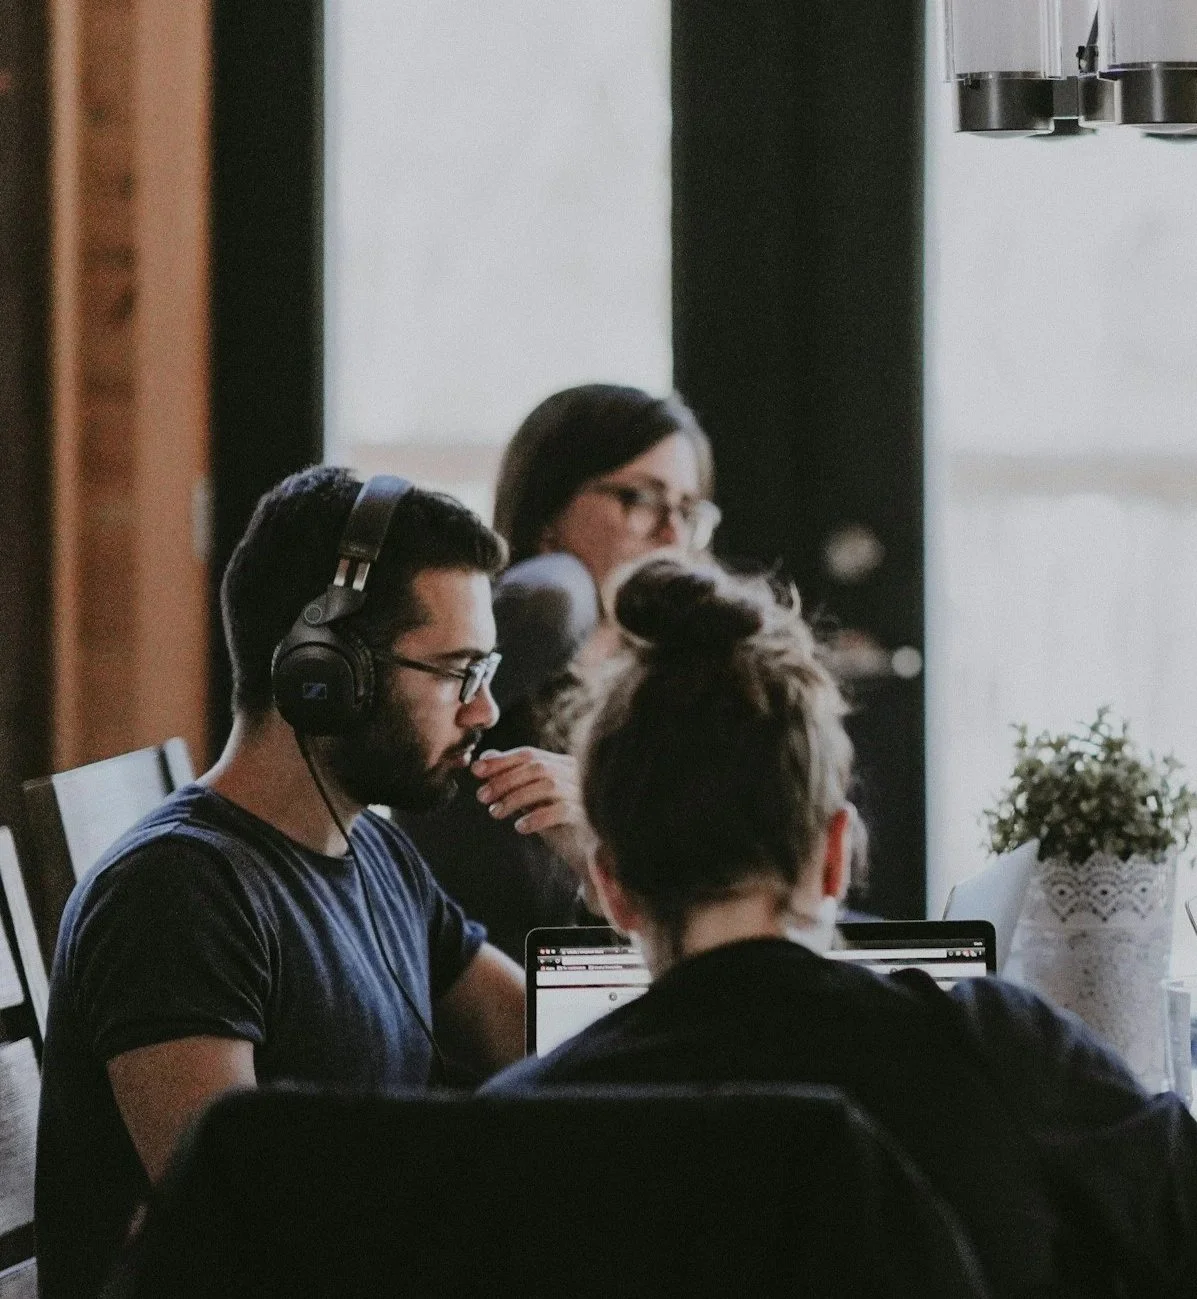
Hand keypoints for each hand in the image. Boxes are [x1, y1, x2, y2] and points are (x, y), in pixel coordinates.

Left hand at [471, 747, 595, 878]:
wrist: (589, 854)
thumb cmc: (559, 823)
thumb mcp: (532, 798)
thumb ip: (514, 777)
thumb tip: (486, 757)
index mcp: (562, 765)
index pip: (529, 754)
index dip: (501, 760)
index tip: (476, 770)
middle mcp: (575, 774)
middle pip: (537, 767)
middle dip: (505, 779)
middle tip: (482, 796)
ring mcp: (583, 793)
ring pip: (547, 785)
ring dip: (515, 797)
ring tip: (495, 813)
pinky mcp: (587, 816)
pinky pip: (561, 810)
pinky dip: (537, 817)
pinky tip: (520, 827)